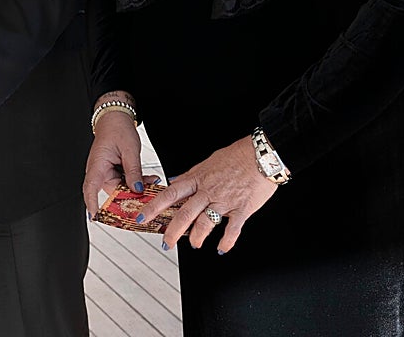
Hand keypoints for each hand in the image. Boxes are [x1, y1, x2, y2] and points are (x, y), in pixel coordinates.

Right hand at [83, 107, 148, 214]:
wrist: (116, 119)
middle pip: (112, 193)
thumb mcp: (130, 150)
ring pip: (121, 189)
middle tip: (147, 196)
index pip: (91, 188)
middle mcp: (99, 171)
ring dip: (135, 189)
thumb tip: (137, 188)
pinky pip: (124, 183)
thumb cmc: (117, 129)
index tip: (96, 216)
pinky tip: (147, 180)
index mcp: (98, 165)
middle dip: (130, 197)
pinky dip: (135, 183)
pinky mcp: (114, 172)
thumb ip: (133, 170)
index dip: (92, 204)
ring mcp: (106, 172)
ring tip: (150, 183)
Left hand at [138, 135, 277, 253]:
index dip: (154, 206)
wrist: (262, 155)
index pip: (170, 193)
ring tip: (193, 244)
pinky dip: (226, 242)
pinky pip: (232, 229)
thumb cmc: (236, 156)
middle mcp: (208, 190)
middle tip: (166, 242)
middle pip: (185, 213)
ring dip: (197, 237)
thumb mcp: (207, 162)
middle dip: (173, 230)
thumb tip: (175, 181)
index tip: (142, 217)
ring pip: (205, 223)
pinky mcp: (242, 209)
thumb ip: (191, 175)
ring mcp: (224, 200)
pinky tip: (221, 248)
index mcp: (197, 178)